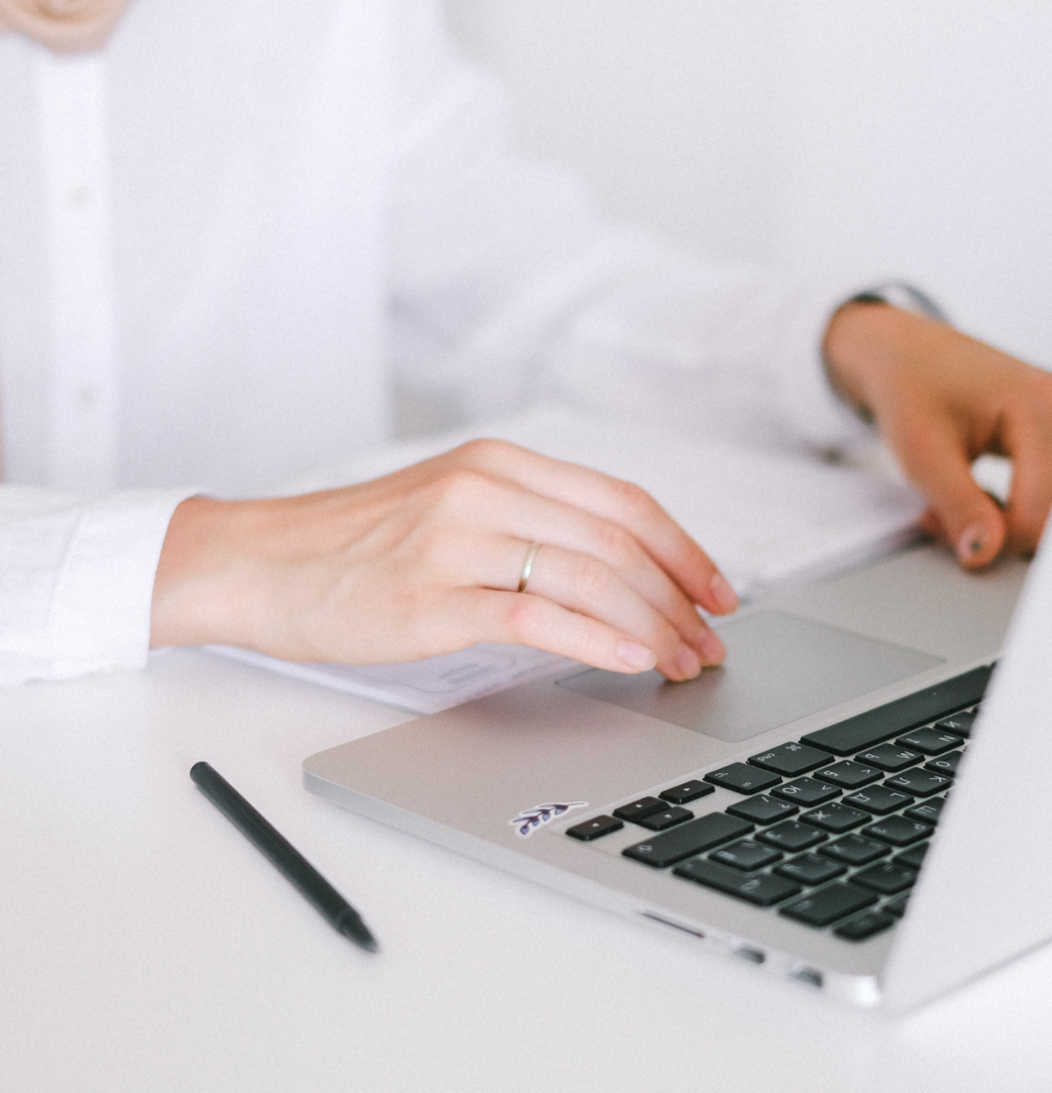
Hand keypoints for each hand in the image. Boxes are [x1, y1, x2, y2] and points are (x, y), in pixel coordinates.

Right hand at [151, 439, 738, 679]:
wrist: (258, 563)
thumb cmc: (355, 545)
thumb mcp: (451, 505)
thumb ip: (530, 522)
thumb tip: (621, 573)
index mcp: (501, 463)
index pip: (624, 501)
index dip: (685, 549)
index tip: (719, 592)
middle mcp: (487, 489)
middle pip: (619, 540)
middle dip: (681, 598)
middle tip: (710, 641)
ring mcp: (458, 539)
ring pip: (590, 576)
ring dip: (653, 625)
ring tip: (682, 662)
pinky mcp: (432, 595)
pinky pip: (537, 617)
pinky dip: (598, 641)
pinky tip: (631, 661)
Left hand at [823, 303, 1051, 568]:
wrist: (912, 357)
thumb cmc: (913, 390)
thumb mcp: (922, 454)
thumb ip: (958, 507)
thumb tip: (985, 555)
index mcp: (1044, 407)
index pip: (1039, 515)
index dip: (991, 541)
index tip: (942, 527)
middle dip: (1002, 534)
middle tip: (948, 518)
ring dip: (1013, 525)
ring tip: (967, 502)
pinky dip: (1024, 511)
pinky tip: (988, 498)